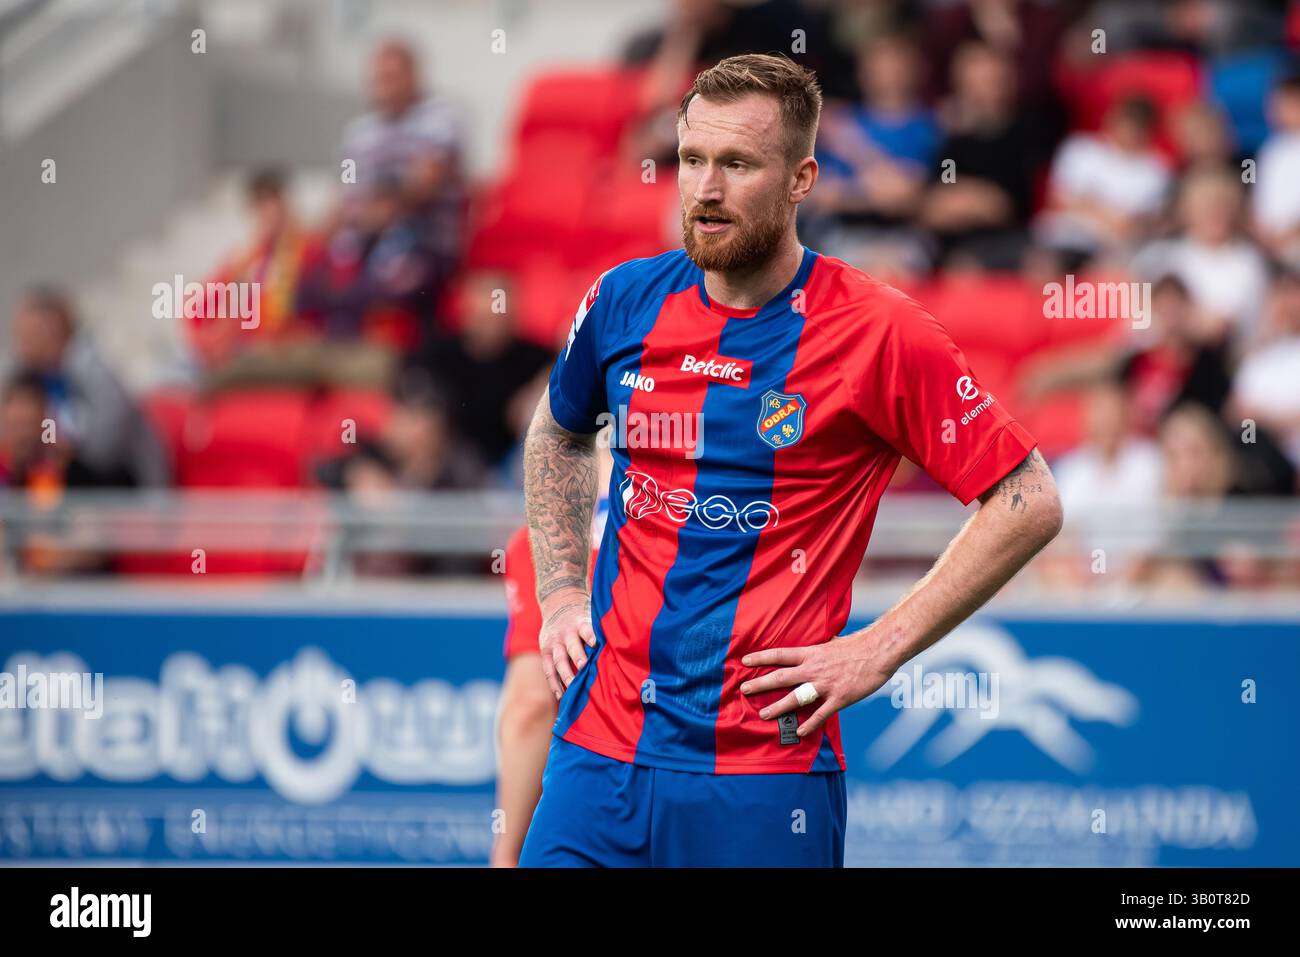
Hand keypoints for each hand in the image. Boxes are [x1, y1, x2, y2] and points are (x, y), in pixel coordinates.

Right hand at [538, 592, 596, 699]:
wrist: (558, 604)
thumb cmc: (582, 618)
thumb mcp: (591, 616)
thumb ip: (601, 631)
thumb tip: (625, 647)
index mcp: (580, 623)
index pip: (586, 629)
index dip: (590, 635)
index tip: (595, 643)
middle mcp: (566, 633)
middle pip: (571, 646)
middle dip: (577, 657)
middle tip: (584, 667)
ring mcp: (554, 643)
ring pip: (559, 660)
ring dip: (566, 675)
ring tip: (572, 687)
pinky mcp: (546, 652)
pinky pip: (549, 670)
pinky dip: (554, 684)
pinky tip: (561, 695)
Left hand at [739, 630, 897, 737]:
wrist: (878, 651)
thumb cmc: (857, 645)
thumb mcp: (832, 642)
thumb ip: (818, 648)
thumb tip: (812, 645)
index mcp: (811, 653)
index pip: (780, 654)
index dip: (761, 657)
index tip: (745, 661)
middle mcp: (813, 669)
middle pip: (781, 677)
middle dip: (760, 684)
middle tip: (743, 690)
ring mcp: (825, 685)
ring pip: (796, 698)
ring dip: (778, 707)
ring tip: (763, 714)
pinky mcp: (839, 698)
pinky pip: (821, 714)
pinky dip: (810, 724)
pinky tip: (800, 732)